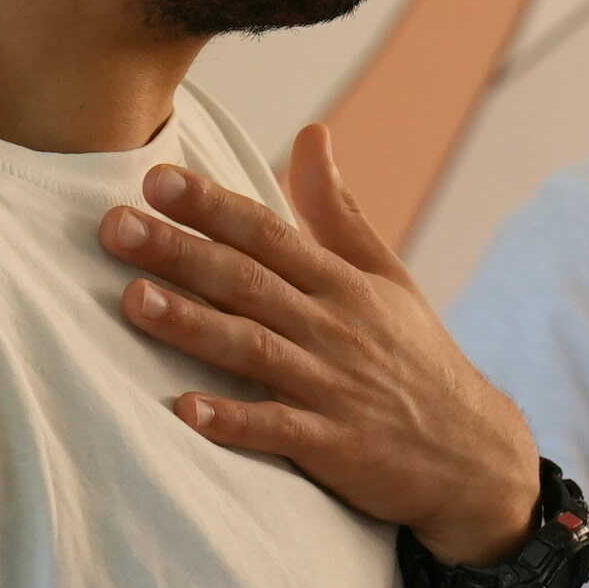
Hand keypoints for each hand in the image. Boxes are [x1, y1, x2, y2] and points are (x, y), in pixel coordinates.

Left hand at [107, 124, 541, 560]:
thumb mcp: (388, 279)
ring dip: (195, 325)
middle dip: (182, 253)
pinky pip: (280, 431)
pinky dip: (236, 422)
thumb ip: (337, 212)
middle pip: (250, 283)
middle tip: (115, 226)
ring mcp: (335, 389)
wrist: (474, 454)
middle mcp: (336, 330)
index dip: (214, 206)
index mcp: (345, 286)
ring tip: (134, 301)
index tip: (157, 179)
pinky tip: (188, 411)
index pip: (271, 234)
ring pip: (255, 350)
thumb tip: (311, 133)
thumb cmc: (416, 359)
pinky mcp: (335, 446)